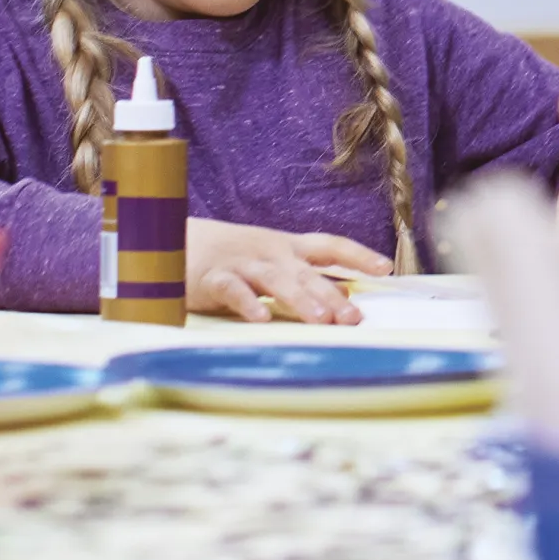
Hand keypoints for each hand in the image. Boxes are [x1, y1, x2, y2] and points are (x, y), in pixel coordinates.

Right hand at [187, 217, 390, 323]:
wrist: (173, 238)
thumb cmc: (232, 255)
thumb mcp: (273, 260)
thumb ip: (306, 275)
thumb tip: (346, 291)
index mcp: (288, 247)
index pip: (331, 246)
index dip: (359, 255)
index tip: (386, 269)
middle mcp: (271, 253)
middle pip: (307, 273)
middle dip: (333, 295)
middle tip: (354, 318)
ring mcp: (243, 264)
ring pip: (276, 281)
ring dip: (299, 300)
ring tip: (320, 320)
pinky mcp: (213, 279)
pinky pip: (233, 292)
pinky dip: (247, 304)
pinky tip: (261, 320)